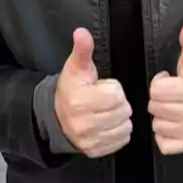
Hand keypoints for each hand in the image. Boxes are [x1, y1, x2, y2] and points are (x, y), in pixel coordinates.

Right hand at [54, 27, 132, 157]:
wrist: (56, 115)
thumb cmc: (71, 88)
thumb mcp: (76, 67)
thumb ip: (82, 49)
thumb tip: (81, 32)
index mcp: (80, 101)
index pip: (116, 94)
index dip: (112, 88)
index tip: (101, 87)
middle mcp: (84, 123)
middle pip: (123, 110)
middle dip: (118, 102)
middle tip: (104, 99)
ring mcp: (89, 140)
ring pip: (125, 126)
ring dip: (120, 117)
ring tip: (106, 111)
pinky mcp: (95, 151)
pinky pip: (122, 140)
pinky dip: (119, 131)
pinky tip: (108, 123)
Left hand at [148, 22, 182, 154]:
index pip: (156, 90)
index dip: (159, 83)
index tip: (168, 80)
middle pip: (155, 107)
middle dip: (159, 99)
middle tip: (171, 94)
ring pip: (157, 125)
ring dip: (161, 116)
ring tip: (172, 107)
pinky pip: (163, 143)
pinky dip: (164, 134)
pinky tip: (173, 122)